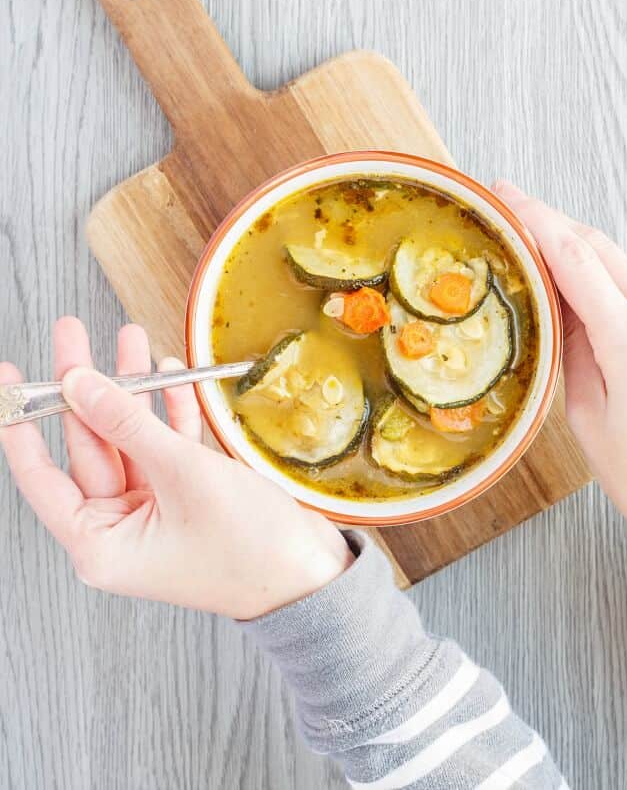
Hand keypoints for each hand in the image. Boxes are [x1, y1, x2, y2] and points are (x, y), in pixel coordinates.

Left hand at [0, 318, 352, 618]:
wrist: (312, 575)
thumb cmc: (250, 549)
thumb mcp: (182, 475)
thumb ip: (127, 424)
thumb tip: (80, 384)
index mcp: (100, 544)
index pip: (41, 477)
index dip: (21, 424)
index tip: (10, 381)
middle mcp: (119, 529)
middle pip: (87, 445)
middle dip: (87, 387)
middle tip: (75, 336)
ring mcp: (151, 511)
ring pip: (127, 438)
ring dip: (131, 391)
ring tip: (128, 339)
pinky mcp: (183, 496)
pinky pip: (161, 446)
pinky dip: (165, 412)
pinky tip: (166, 376)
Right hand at [495, 181, 626, 550]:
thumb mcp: (589, 416)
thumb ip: (570, 350)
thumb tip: (553, 305)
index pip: (575, 258)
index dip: (536, 219)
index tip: (504, 195)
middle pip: (599, 245)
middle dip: (550, 221)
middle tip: (508, 206)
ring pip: (617, 259)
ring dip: (572, 243)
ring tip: (528, 238)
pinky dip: (596, 268)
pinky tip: (569, 273)